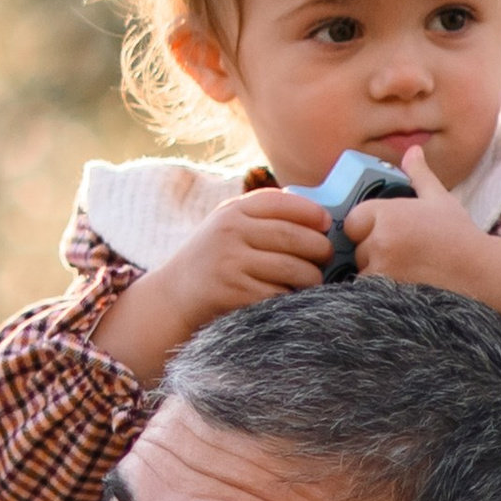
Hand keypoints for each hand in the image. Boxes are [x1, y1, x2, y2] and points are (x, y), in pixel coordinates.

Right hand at [93, 187, 331, 384]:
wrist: (173, 297)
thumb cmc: (213, 259)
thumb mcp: (228, 226)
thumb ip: (262, 215)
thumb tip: (318, 214)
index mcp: (232, 211)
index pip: (281, 202)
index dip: (311, 212)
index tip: (326, 224)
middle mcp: (230, 232)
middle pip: (293, 236)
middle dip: (319, 248)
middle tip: (327, 256)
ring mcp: (230, 263)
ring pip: (292, 268)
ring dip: (312, 277)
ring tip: (314, 279)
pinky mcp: (232, 293)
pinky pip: (279, 294)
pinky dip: (292, 297)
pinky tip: (293, 298)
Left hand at [346, 150, 487, 290]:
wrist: (482, 274)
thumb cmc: (460, 236)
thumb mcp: (440, 199)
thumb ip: (420, 174)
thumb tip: (413, 150)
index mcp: (387, 214)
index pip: (354, 221)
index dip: (367, 226)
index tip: (386, 232)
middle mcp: (380, 240)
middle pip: (357, 248)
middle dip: (374, 251)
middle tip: (403, 252)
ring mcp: (382, 270)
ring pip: (363, 272)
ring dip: (378, 272)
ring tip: (407, 269)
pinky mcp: (387, 295)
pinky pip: (370, 293)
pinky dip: (381, 292)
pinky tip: (405, 284)